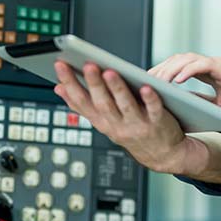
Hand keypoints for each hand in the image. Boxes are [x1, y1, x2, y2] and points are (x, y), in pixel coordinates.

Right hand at [52, 60, 199, 173]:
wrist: (162, 155)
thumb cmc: (131, 132)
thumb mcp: (103, 122)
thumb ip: (83, 105)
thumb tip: (58, 88)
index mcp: (102, 122)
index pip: (81, 102)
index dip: (70, 85)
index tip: (60, 65)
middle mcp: (117, 125)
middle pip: (103, 104)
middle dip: (94, 84)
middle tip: (87, 65)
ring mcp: (137, 125)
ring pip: (126, 106)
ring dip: (117, 89)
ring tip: (110, 71)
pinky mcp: (158, 122)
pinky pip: (154, 109)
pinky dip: (150, 99)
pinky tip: (146, 86)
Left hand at [148, 53, 220, 130]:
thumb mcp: (218, 108)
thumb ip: (201, 101)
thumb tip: (179, 106)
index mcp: (213, 72)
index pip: (182, 66)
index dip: (164, 72)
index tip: (149, 83)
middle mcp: (215, 65)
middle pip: (180, 59)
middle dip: (161, 69)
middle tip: (145, 81)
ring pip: (188, 59)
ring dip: (170, 69)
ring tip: (156, 82)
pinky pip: (203, 65)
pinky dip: (187, 71)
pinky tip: (176, 82)